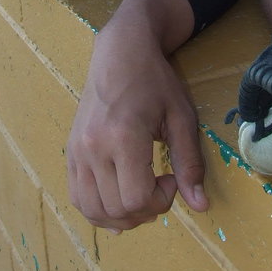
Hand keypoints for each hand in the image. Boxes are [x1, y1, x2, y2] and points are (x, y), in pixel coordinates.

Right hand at [67, 0, 207, 231]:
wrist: (119, 54)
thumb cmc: (154, 81)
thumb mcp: (181, 118)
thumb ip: (189, 162)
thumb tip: (200, 205)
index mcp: (124, 137)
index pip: (137, 198)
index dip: (161, 201)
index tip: (172, 179)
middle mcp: (94, 147)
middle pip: (115, 208)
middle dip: (144, 210)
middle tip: (160, 188)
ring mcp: (77, 151)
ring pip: (91, 209)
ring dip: (120, 217)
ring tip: (140, 198)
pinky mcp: (70, 151)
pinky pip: (77, 196)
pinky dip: (96, 209)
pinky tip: (116, 201)